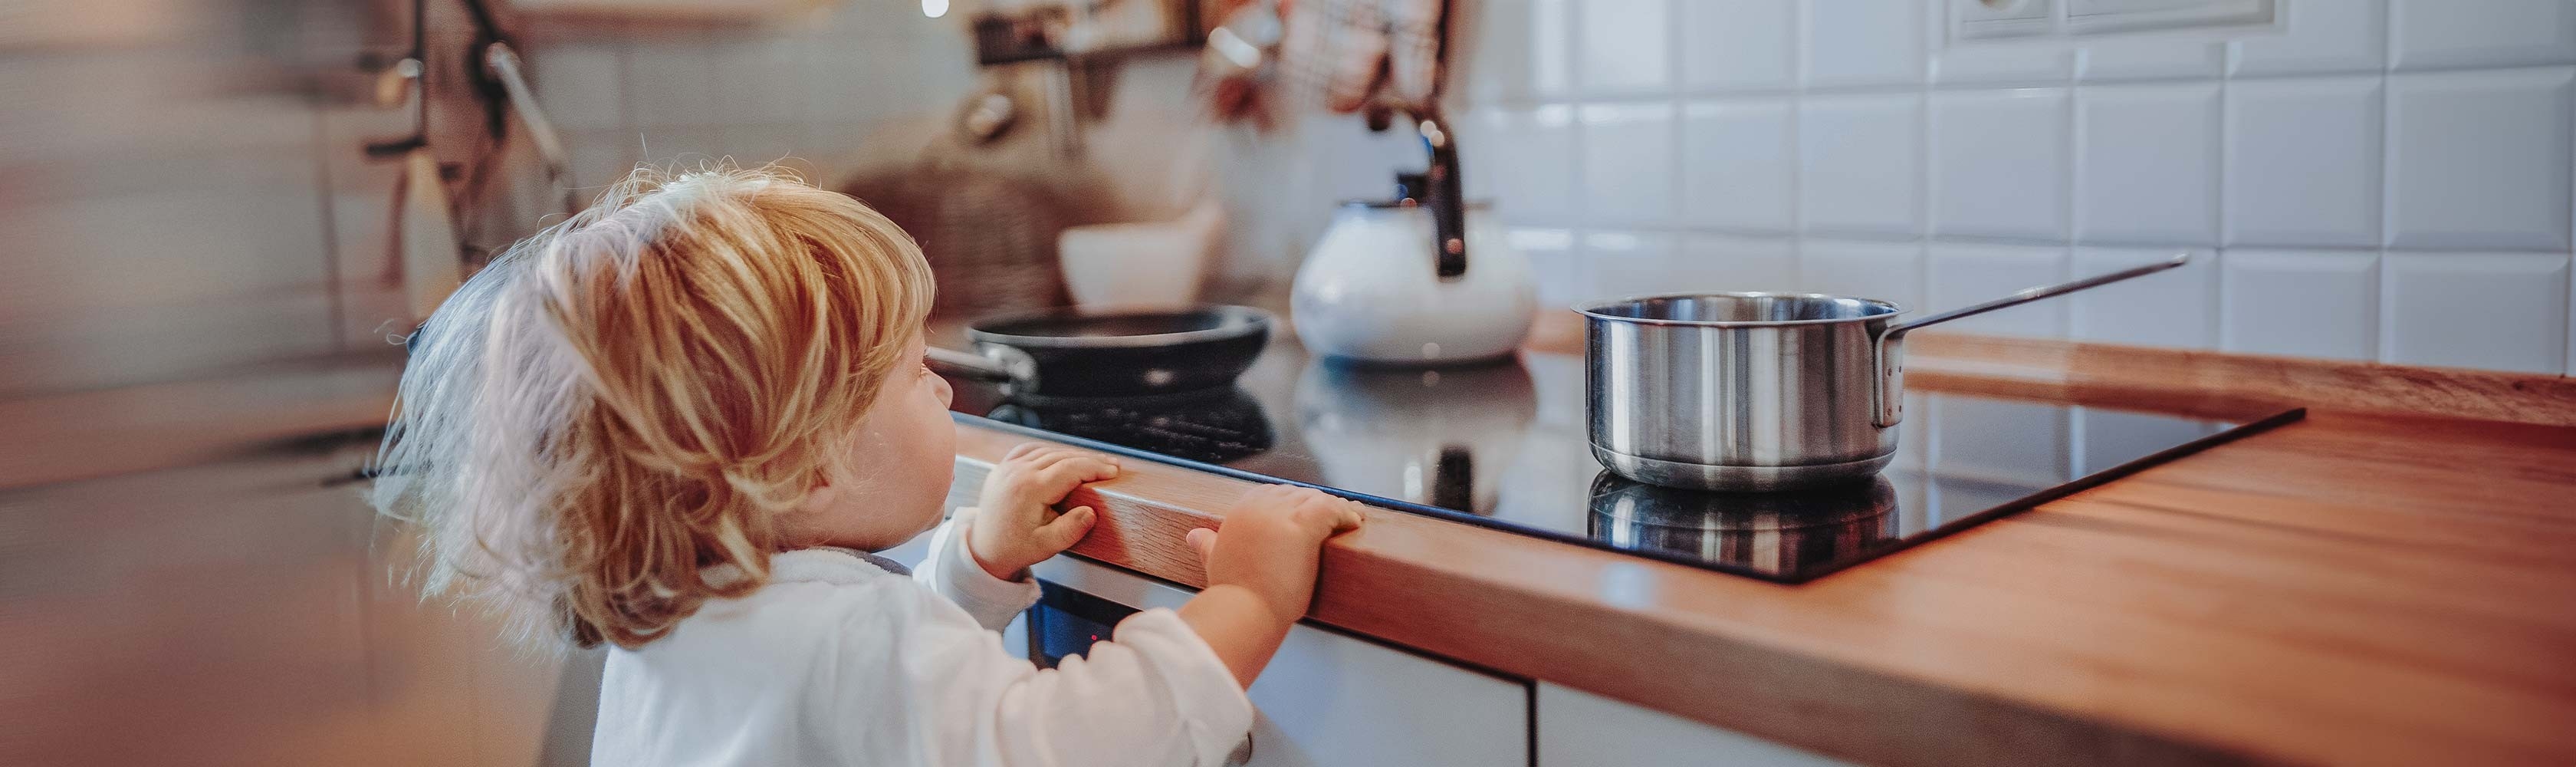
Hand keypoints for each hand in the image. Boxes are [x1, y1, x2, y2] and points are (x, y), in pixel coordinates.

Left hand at [969, 443, 1118, 579]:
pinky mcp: (1002, 468)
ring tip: (1093, 462)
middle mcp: (1017, 472)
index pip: (1070, 469)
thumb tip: (1091, 512)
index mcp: (1029, 489)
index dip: (1095, 467)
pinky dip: (1049, 450)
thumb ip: (1070, 530)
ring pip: (1047, 451)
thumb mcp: (1046, 546)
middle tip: (1112, 465)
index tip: (1114, 470)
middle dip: (1090, 459)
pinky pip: (1029, 450)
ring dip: (1072, 454)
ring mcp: (1007, 468)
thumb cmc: (1015, 549)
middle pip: (1062, 456)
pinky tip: (1062, 455)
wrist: (984, 549)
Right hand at [1185, 485, 1365, 622]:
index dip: (1293, 503)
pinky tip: (1355, 523)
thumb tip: (1194, 535)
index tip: (1307, 515)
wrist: (1242, 613)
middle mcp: (1258, 507)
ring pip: (1316, 499)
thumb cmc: (1232, 597)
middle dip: (1317, 504)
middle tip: (1337, 516)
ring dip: (1336, 508)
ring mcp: (1280, 515)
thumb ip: (1207, 544)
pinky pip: (1331, 509)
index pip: (1273, 494)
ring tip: (1352, 519)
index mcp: (1239, 512)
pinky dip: (1346, 514)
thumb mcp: (1216, 561)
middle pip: (1297, 494)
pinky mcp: (1302, 527)